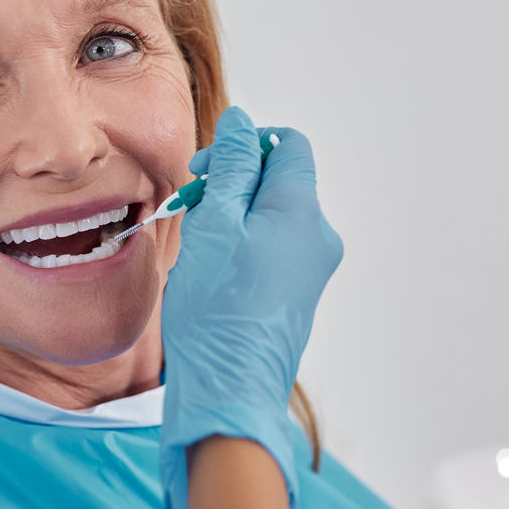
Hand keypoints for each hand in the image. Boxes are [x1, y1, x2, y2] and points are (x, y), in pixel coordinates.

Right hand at [160, 107, 341, 508]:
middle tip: (190, 208)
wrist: (231, 387)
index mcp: (301, 210)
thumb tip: (242, 122)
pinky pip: (269, 248)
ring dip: (229, 218)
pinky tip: (209, 274)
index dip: (245, 144)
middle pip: (277, 180)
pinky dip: (238, 247)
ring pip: (268, 216)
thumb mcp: (215, 224)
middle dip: (230, 184)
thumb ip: (232, 166)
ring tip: (196, 248)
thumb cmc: (217, 308)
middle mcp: (318, 235)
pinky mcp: (297, 293)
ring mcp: (311, 268)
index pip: (288, 145)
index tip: (206, 170)